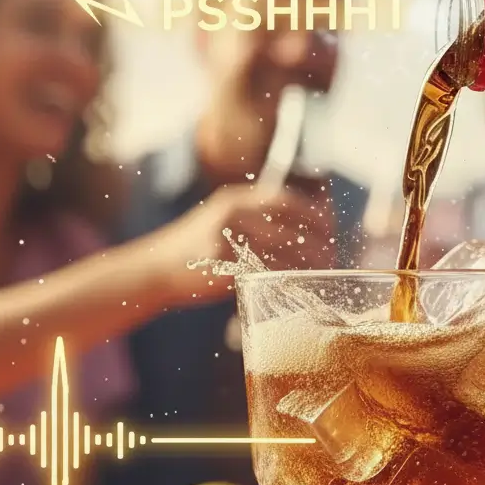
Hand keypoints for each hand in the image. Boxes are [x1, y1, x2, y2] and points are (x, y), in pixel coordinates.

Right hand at [141, 184, 335, 307]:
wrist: (153, 268)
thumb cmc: (193, 247)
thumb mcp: (220, 219)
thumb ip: (253, 218)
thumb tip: (299, 228)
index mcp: (234, 200)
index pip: (284, 200)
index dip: (312, 213)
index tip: (330, 227)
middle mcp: (231, 215)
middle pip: (288, 226)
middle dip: (315, 242)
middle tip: (332, 256)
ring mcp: (225, 241)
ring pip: (280, 252)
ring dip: (306, 263)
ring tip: (322, 272)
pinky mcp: (221, 267)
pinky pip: (263, 273)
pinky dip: (284, 279)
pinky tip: (297, 284)